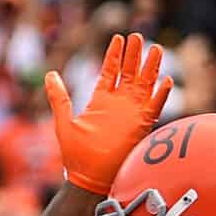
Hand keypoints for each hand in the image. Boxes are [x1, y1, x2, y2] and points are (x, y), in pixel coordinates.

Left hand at [49, 32, 173, 195]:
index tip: (118, 38)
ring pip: (145, 85)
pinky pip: (154, 107)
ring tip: (155, 49)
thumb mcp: (63, 121)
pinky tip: (165, 80)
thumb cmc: (76, 155)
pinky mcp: (141, 127)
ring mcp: (131, 114)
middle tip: (138, 36)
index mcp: (101, 101)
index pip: (110, 71)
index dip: (115, 55)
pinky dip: (160, 95)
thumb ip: (58, 97)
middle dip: (134, 55)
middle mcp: (119, 104)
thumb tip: (50, 74)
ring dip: (150, 68)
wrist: (88, 179)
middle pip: (130, 73)